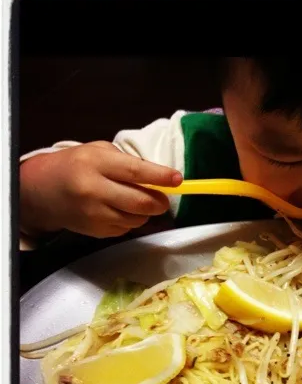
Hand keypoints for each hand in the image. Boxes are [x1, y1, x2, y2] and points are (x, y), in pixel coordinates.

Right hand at [20, 141, 181, 238]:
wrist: (41, 191)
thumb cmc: (76, 166)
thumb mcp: (98, 152)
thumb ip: (128, 163)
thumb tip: (161, 179)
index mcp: (96, 164)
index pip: (135, 172)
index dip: (160, 177)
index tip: (178, 179)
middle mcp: (94, 190)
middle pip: (141, 202)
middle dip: (160, 202)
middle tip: (163, 199)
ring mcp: (94, 214)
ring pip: (137, 219)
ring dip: (145, 213)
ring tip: (134, 201)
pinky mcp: (96, 231)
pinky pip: (127, 229)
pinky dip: (131, 220)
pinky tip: (118, 210)